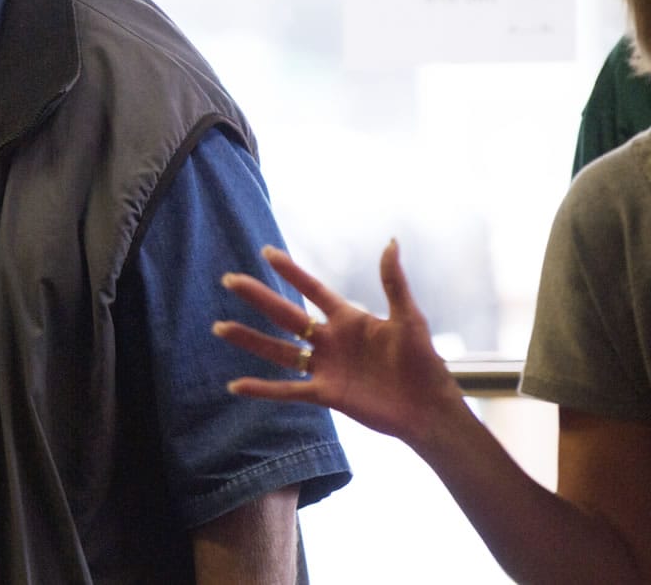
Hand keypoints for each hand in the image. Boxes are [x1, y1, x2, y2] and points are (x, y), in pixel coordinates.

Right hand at [211, 240, 466, 449]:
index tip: (267, 252)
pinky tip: (236, 386)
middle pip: (286, 315)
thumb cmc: (423, 362)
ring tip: (220, 327)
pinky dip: (262, 389)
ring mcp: (325, 367)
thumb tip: (390, 242)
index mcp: (349, 319)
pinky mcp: (326, 394)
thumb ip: (394, 283)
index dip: (291, 272)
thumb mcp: (409, 319)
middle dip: (258, 297)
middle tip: (230, 279)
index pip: (313, 289)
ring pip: (279, 351)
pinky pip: (288, 390)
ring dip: (249, 339)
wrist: (429, 408)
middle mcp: (330, 340)